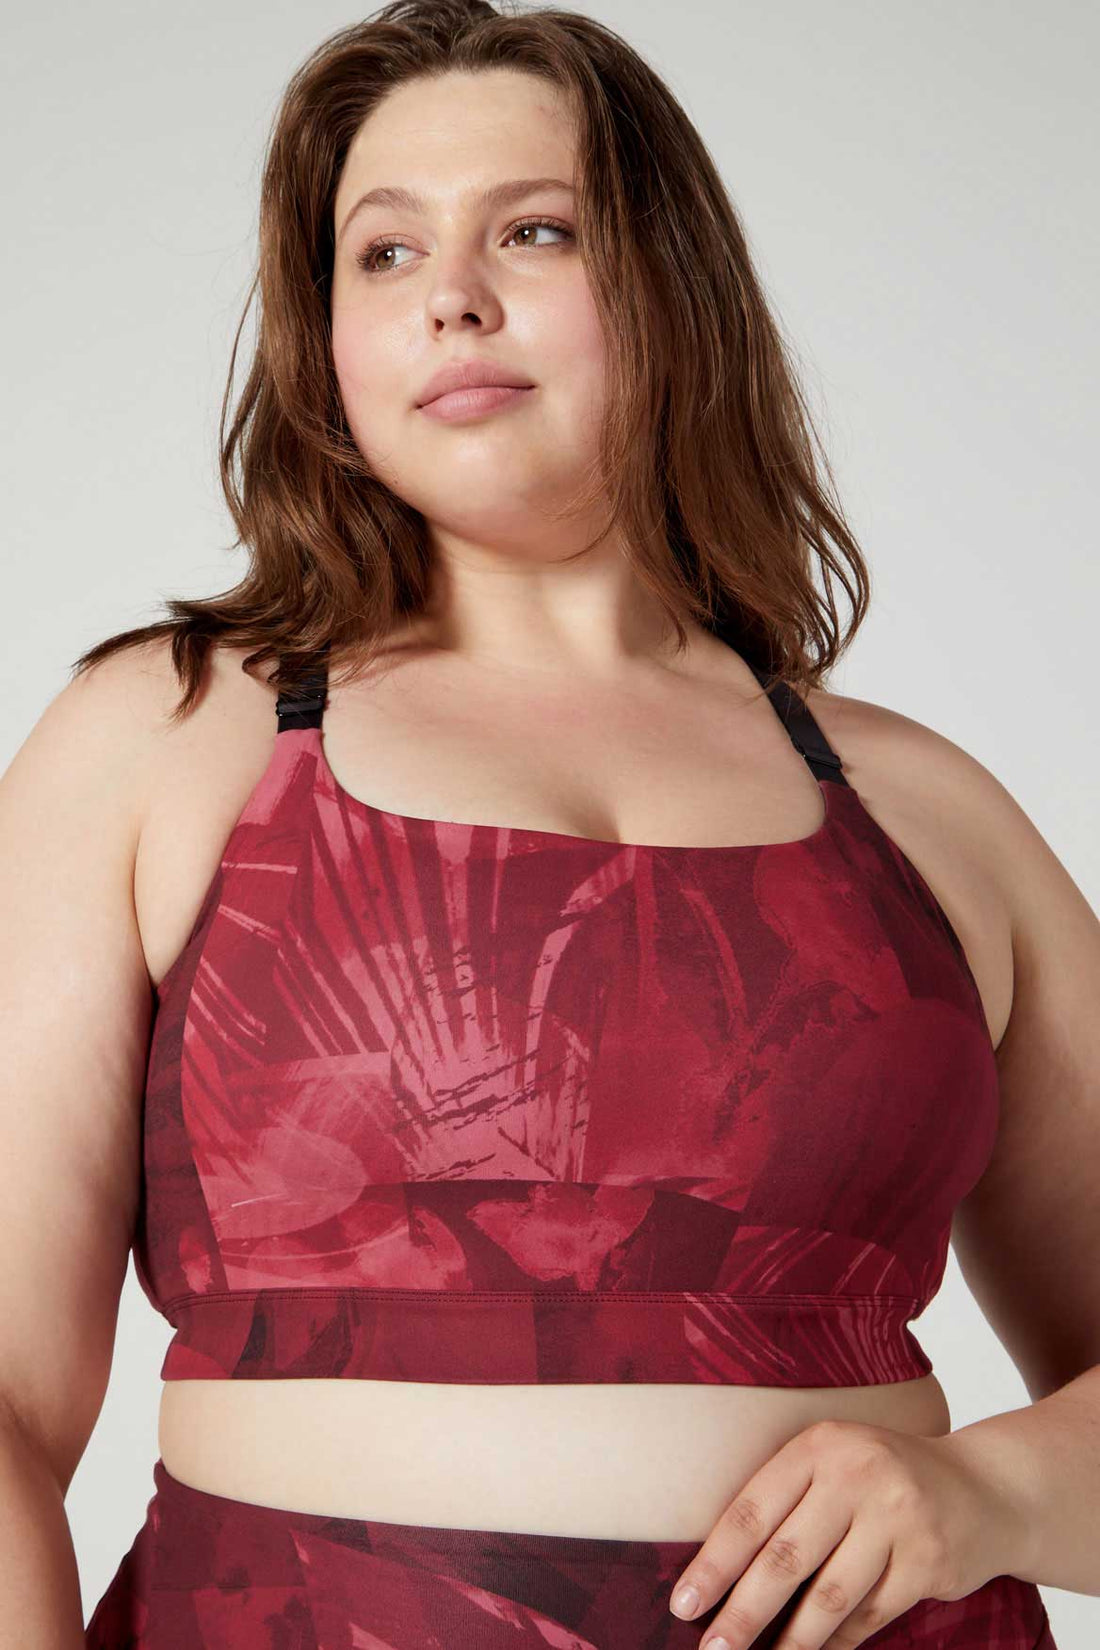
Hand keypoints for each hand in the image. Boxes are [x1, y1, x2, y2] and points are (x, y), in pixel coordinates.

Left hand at [667, 1419, 1033, 1649]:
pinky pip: (870, 1615)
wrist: (982, 1485)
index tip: (684, 1604)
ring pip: (829, 1596)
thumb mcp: (834, 1464)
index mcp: (820, 1445)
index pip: (752, 1510)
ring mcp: (898, 1517)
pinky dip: (838, 1641)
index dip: (715, 1562)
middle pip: (786, 1558)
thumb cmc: (883, 1479)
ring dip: (790, 1642)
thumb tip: (721, 1574)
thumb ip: (787, 1502)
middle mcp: (858, 1474)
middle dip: (743, 1613)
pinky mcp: (929, 1560)